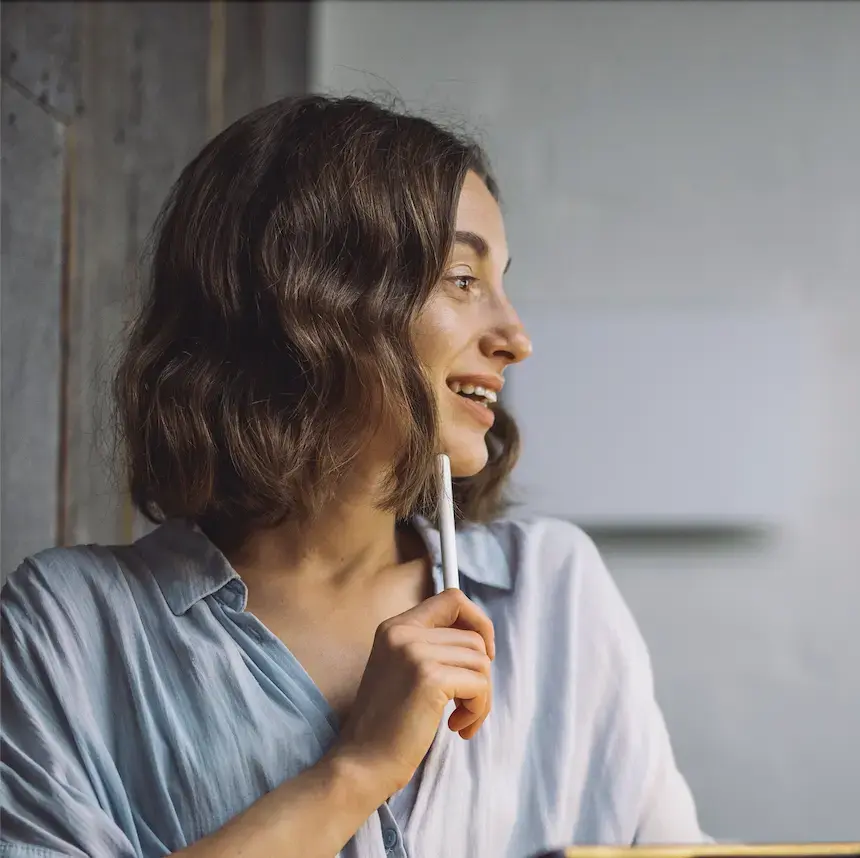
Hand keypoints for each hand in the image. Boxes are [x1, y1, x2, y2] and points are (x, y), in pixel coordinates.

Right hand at [334, 588, 494, 796]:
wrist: (362, 762)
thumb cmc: (387, 724)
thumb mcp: (401, 669)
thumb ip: (430, 647)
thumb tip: (480, 641)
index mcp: (396, 627)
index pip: (452, 599)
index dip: (478, 621)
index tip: (483, 653)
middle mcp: (403, 632)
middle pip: (473, 637)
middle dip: (481, 675)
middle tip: (465, 705)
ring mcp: (415, 653)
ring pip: (481, 661)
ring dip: (480, 697)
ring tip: (459, 720)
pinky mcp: (429, 678)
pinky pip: (479, 684)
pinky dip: (477, 709)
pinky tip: (456, 727)